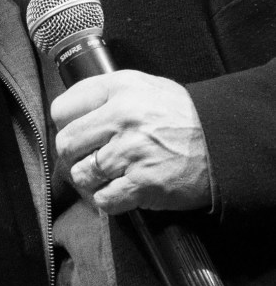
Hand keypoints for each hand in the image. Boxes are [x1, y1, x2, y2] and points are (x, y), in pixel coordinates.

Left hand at [51, 70, 211, 214]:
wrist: (222, 142)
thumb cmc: (181, 115)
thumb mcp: (144, 86)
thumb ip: (107, 93)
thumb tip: (72, 112)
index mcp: (119, 88)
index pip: (63, 109)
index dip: (65, 124)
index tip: (75, 133)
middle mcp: (122, 117)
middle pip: (66, 143)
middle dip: (73, 156)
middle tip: (87, 159)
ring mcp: (131, 152)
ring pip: (81, 174)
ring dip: (90, 180)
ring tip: (107, 175)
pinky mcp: (142, 184)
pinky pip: (103, 199)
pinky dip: (108, 200)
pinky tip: (120, 190)